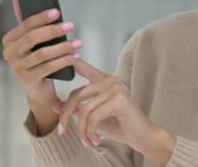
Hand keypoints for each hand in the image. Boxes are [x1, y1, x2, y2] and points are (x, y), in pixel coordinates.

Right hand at [2, 0, 82, 105]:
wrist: (38, 88)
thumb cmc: (37, 59)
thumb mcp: (33, 41)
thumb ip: (30, 23)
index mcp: (9, 40)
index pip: (25, 25)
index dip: (41, 17)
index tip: (57, 12)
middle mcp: (9, 54)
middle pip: (32, 38)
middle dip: (53, 30)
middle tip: (70, 25)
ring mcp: (17, 68)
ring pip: (42, 54)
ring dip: (63, 47)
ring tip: (78, 43)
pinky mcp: (28, 80)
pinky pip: (49, 68)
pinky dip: (64, 61)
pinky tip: (75, 57)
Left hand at [54, 59, 175, 164]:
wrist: (142, 137)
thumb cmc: (119, 125)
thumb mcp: (93, 116)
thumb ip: (77, 108)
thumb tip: (55, 106)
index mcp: (104, 80)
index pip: (83, 67)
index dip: (71, 61)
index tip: (61, 57)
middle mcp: (110, 80)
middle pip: (76, 94)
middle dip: (66, 116)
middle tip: (62, 132)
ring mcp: (116, 88)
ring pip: (85, 110)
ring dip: (82, 130)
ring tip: (87, 141)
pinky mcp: (120, 100)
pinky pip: (94, 117)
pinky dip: (90, 132)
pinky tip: (95, 140)